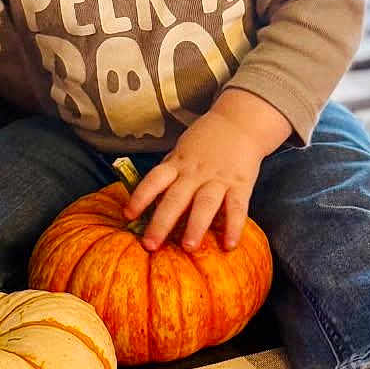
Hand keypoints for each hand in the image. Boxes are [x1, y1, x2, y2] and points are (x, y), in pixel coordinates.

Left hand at [122, 109, 268, 252]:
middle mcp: (195, 172)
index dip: (140, 197)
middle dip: (161, 223)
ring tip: (188, 248)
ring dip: (195, 226)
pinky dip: (233, 226)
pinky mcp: (241, 183)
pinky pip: (237, 207)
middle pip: (175, 198)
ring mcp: (218, 178)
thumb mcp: (182, 151)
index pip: (154, 180)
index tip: (128, 216)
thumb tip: (151, 201)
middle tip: (150, 245)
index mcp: (178, 163)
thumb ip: (170, 173)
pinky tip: (229, 245)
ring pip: (204, 203)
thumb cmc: (206, 141)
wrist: (240, 121)